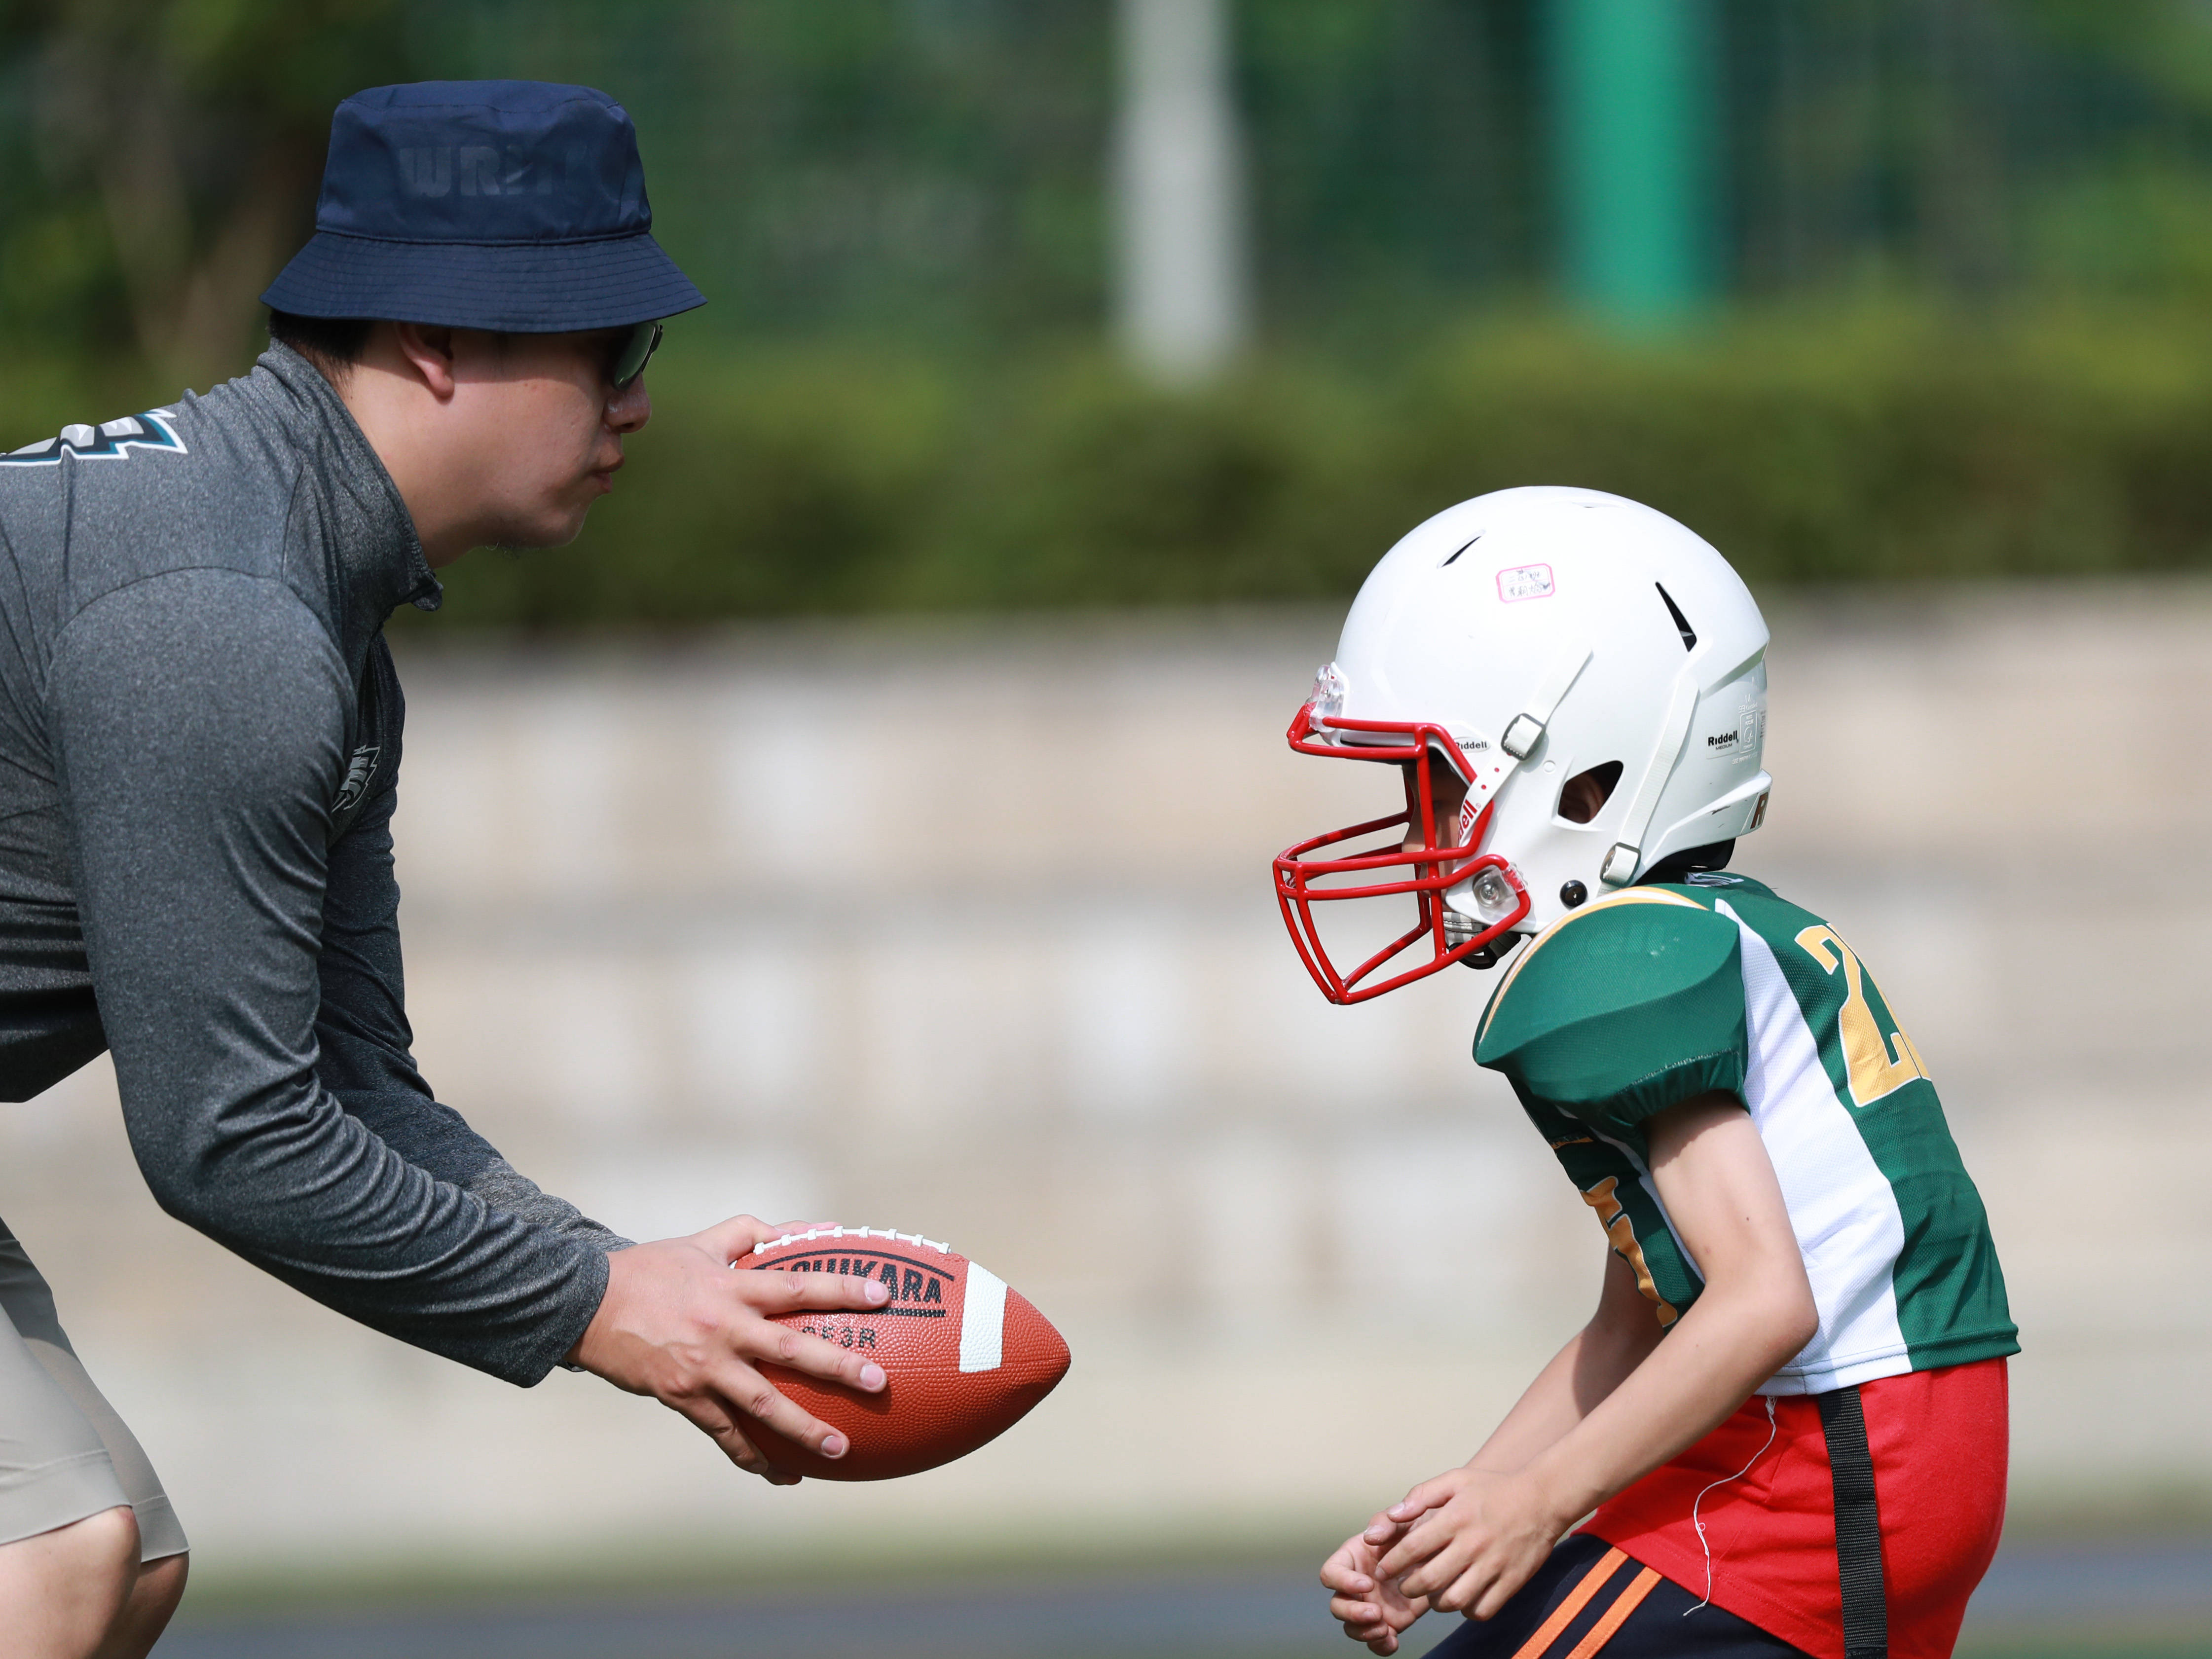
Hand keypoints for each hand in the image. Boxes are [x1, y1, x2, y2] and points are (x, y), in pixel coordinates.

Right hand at [568, 1214, 889, 1483]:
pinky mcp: (684, 1397)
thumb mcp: (706, 1241)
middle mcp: (724, 1327)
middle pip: (790, 1348)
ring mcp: (704, 1367)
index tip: (883, 1296)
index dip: (843, 1289)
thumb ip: (758, 1232)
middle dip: (837, 1366)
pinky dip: (753, 1456)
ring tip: (841, 1449)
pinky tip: (782, 1475)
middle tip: (877, 1382)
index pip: (799, 1285)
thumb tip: (817, 1227)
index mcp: (733, 1285)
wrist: (589, 1305)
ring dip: (803, 1429)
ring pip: (761, 1403)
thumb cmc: (653, 1268)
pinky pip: (725, 1433)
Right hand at [1321, 1514, 1428, 1654]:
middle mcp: (1356, 1585)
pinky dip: (1381, 1646)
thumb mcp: (1404, 1519)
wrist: (1443, 1554)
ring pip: (1352, 1627)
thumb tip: (1370, 1536)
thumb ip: (1386, 1522)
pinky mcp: (1389, 1622)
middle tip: (1376, 1612)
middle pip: (1337, 1606)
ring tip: (1385, 1629)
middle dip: (1352, 1613)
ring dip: (1364, 1632)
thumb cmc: (1419, 1530)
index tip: (1367, 1584)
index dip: (1343, 1582)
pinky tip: (1393, 1641)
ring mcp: (1371, 1605)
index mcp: (1352, 1559)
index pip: (1331, 1573)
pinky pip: (1376, 1642)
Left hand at [1374, 1466, 1567, 1620]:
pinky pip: (1482, 1610)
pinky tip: (1462, 1599)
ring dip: (1436, 1603)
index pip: (1413, 1548)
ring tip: (1432, 1594)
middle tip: (1404, 1587)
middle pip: (1429, 1580)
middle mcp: (1473, 1544)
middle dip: (1408, 1588)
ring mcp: (1494, 1565)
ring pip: (1454, 1601)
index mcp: (1455, 1517)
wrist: (1543, 1498)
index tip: (1383, 1570)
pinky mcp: (1512, 1581)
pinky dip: (1467, 1611)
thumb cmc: (1493, 1488)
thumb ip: (1421, 1495)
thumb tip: (1392, 1515)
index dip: (1392, 1563)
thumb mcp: (1455, 1480)